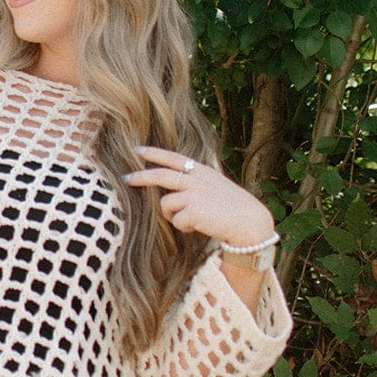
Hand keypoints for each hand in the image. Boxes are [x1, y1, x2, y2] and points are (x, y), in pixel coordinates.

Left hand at [123, 146, 274, 246]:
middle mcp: (196, 179)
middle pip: (161, 175)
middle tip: (126, 178)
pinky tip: (199, 227)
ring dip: (174, 216)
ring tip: (192, 220)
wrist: (251, 223)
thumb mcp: (216, 187)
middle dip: (141, 177)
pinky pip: (176, 221)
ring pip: (166, 204)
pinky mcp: (193, 210)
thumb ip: (196, 184)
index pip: (174, 158)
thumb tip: (173, 190)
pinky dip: (184, 227)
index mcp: (202, 171)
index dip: (155, 153)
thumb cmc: (235, 209)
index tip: (137, 149)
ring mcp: (194, 193)